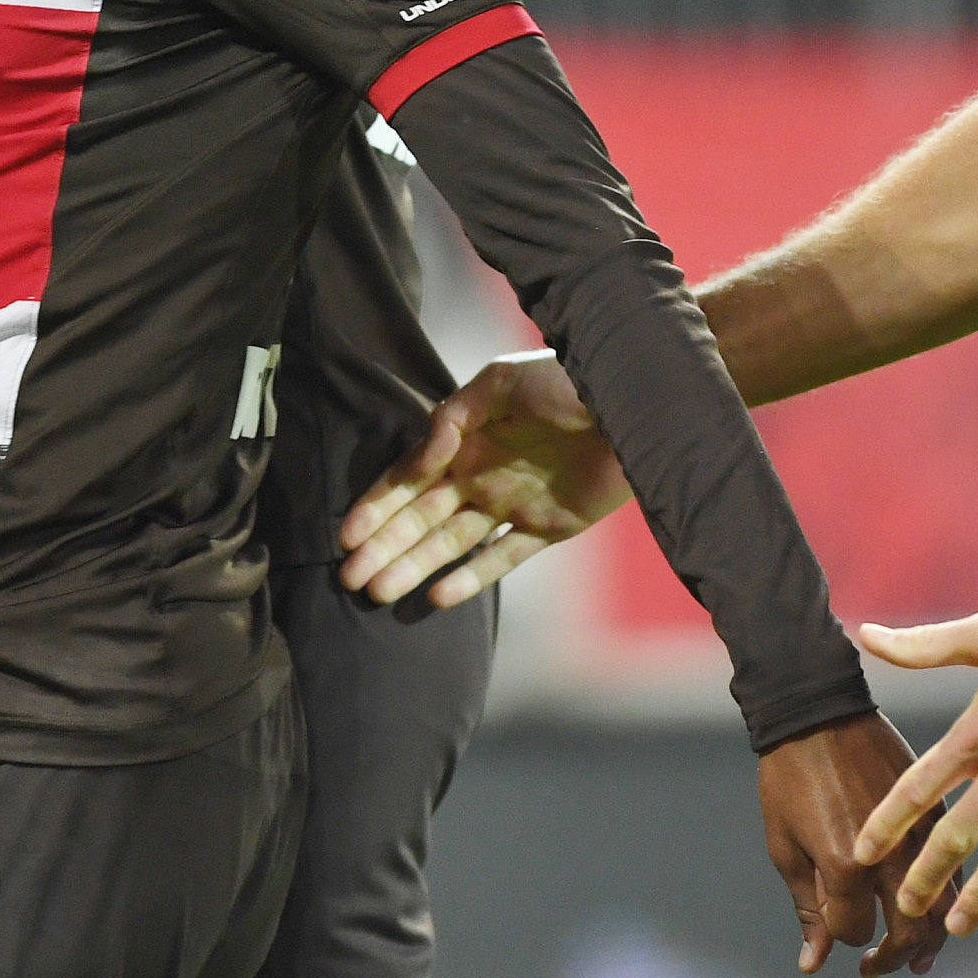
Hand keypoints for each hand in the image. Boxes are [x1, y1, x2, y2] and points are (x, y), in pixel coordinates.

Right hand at [335, 350, 632, 606]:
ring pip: (452, 543)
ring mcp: (512, 504)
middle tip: (348, 576)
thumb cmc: (565, 380)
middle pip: (421, 519)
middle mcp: (480, 475)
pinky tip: (439, 598)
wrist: (632, 402)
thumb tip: (425, 456)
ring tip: (378, 591)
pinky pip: (503, 559)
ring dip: (415, 566)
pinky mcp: (548, 528)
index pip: (407, 480)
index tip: (346, 535)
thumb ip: (453, 416)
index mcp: (464, 440)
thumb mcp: (501, 382)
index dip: (376, 507)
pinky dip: (473, 579)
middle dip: (384, 547)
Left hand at [756, 712, 946, 977]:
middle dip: (894, 960)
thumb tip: (814, 962)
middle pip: (909, 935)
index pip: (856, 933)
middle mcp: (890, 857)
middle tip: (878, 967)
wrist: (817, 710)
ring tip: (914, 959)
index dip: (845, 938)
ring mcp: (919, 834)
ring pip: (942, 909)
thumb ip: (806, 908)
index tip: (836, 928)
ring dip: (930, 942)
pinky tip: (934, 913)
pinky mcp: (935, 813)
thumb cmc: (789, 775)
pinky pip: (953, 872)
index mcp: (845, 866)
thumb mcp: (783, 844)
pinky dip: (946, 901)